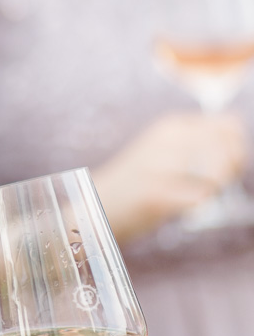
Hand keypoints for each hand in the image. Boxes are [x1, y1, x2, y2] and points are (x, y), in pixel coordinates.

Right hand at [93, 111, 247, 242]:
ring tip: (195, 196)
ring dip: (213, 190)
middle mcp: (167, 140)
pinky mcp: (156, 194)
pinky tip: (182, 209)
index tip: (227, 165)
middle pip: (228, 150)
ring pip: (217, 175)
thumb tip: (240, 149)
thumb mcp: (166, 152)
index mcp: (172, 126)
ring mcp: (160, 166)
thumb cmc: (138, 183)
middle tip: (212, 186)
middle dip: (230, 171)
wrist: (96, 205)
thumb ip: (200, 145)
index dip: (237, 147)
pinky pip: (199, 199)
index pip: (230, 126)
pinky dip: (197, 207)